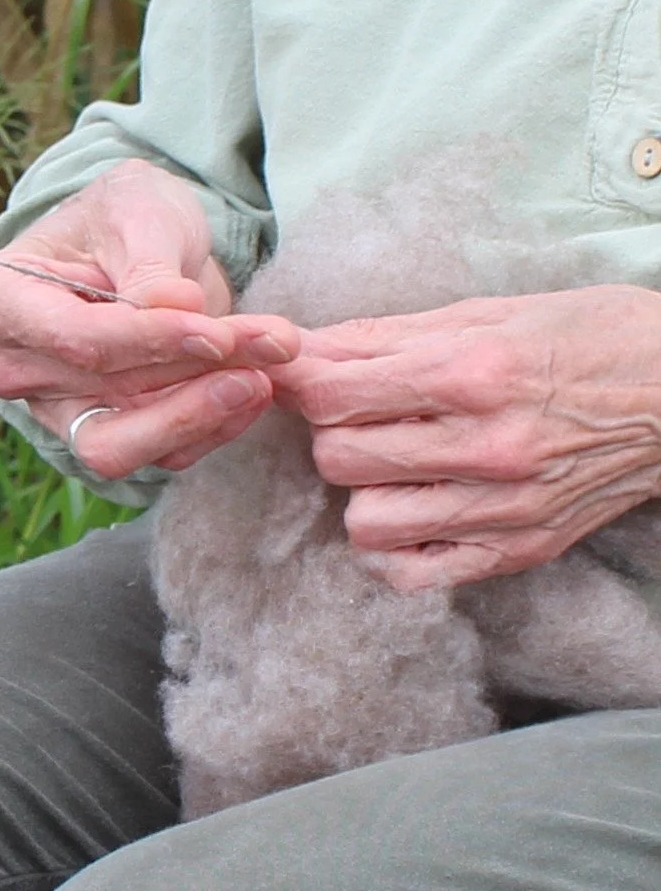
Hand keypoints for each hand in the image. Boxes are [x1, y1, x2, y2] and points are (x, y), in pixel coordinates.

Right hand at [0, 160, 297, 478]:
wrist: (138, 244)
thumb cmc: (122, 217)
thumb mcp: (137, 209)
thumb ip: (151, 263)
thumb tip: (177, 307)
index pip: (70, 338)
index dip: (145, 340)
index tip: (215, 331)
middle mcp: (15, 368)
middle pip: (100, 392)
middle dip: (190, 371)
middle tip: (271, 341)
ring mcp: (55, 409)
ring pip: (119, 446)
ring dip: (200, 414)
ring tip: (265, 374)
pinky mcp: (103, 434)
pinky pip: (155, 456)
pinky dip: (210, 428)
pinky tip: (254, 388)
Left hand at [272, 286, 660, 589]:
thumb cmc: (590, 338)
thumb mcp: (493, 313)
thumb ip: (387, 337)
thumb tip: (300, 346)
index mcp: (477, 374)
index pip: (335, 397)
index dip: (301, 385)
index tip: (300, 378)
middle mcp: (487, 447)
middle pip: (339, 460)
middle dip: (337, 432)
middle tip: (368, 415)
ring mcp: (503, 508)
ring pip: (364, 523)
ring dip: (365, 493)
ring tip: (398, 465)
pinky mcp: (516, 550)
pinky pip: (409, 577)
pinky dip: (395, 550)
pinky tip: (416, 512)